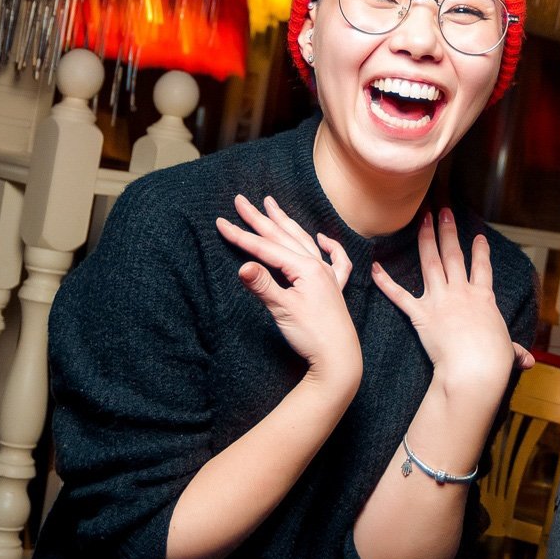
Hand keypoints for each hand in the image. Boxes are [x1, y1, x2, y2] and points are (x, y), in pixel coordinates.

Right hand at [216, 195, 361, 394]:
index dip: (241, 236)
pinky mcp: (333, 289)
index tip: (220, 222)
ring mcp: (327, 275)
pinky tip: (322, 239)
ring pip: (303, 241)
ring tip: (272, 206)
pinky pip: (335, 260)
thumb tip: (242, 266)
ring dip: (286, 223)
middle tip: (241, 201)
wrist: (339, 358)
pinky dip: (329, 246)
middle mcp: (317, 266)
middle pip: (283, 237)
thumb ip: (263, 285)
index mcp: (305, 268)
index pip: (266, 248)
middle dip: (260, 218)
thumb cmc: (312, 335)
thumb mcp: (282, 310)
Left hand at [372, 209, 527, 413]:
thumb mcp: (508, 352)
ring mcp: (440, 300)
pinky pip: (399, 295)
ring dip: (426, 239)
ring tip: (423, 219)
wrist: (475, 368)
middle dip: (448, 232)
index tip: (479, 236)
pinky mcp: (421, 314)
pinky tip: (374, 267)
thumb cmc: (494, 362)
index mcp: (484, 298)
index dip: (481, 251)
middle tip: (444, 212)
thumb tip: (527, 360)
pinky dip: (385, 281)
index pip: (482, 269)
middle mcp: (461, 292)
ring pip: (431, 262)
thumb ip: (514, 351)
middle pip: (454, 255)